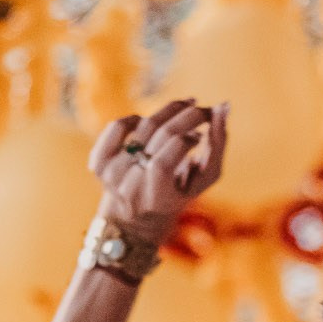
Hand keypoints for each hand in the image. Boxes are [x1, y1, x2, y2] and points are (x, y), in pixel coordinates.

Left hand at [89, 100, 226, 252]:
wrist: (135, 216)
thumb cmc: (178, 193)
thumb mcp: (204, 177)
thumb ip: (217, 144)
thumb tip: (224, 105)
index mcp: (154, 198)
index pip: (163, 162)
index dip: (185, 141)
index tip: (200, 136)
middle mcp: (128, 187)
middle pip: (157, 136)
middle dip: (186, 116)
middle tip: (201, 109)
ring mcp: (110, 173)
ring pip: (142, 125)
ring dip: (168, 112)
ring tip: (184, 109)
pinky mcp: (98, 161)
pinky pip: (117, 126)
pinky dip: (135, 119)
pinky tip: (148, 122)